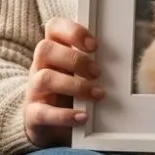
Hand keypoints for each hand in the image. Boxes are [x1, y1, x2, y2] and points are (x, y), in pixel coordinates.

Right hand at [24, 18, 103, 147]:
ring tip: (98, 95)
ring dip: (75, 86)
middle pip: (45, 49)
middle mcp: (39, 67)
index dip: (72, 32)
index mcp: (53, 51)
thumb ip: (92, 63)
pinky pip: (42, 113)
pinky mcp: (33, 115)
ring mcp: (33, 90)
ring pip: (44, 79)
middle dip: (75, 59)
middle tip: (97, 72)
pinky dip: (64, 115)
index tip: (94, 45)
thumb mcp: (80, 74)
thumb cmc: (70, 94)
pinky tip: (83, 117)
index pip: (53, 27)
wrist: (51, 126)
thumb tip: (121, 61)